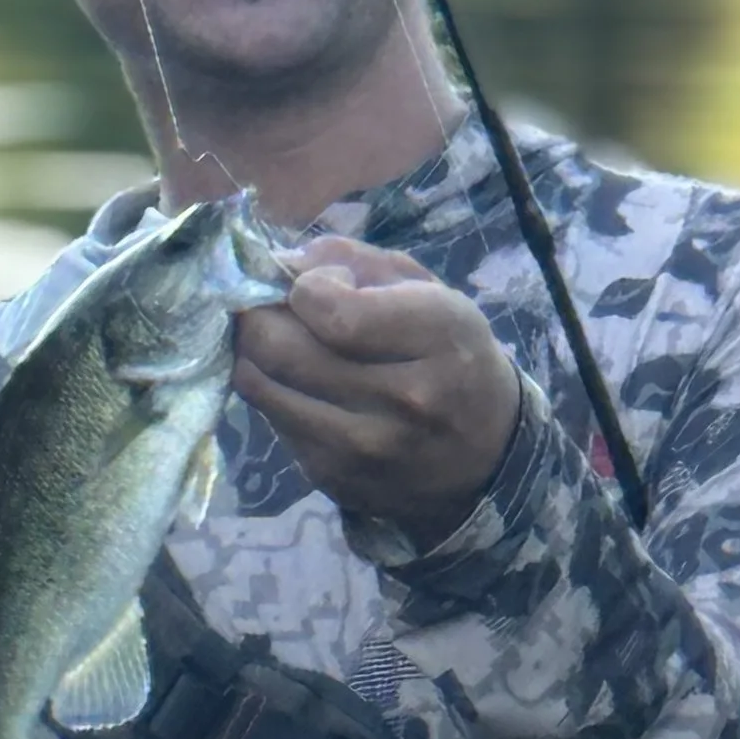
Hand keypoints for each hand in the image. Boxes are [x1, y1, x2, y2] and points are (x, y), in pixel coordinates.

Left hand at [235, 239, 521, 545]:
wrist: (486, 454)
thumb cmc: (452, 354)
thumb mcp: (429, 290)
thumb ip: (356, 261)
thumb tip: (283, 261)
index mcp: (438, 336)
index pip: (333, 312)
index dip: (306, 288)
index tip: (320, 286)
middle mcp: (403, 399)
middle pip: (281, 349)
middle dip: (259, 315)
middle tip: (268, 306)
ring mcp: (365, 447)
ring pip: (259, 386)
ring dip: (253, 354)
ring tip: (276, 339)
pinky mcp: (333, 477)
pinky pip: (270, 420)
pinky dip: (272, 392)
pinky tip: (296, 382)